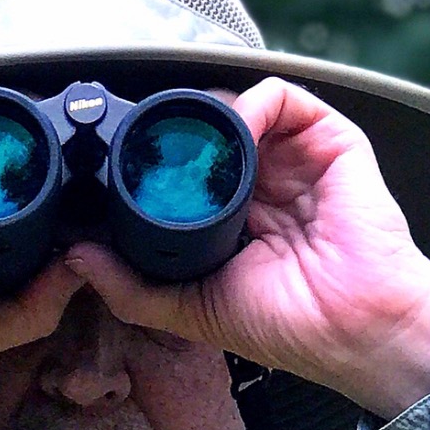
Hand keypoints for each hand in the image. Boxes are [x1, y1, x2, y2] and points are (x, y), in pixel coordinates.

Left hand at [65, 78, 429, 416]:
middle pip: (212, 136)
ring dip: (209, 114)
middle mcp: (268, 186)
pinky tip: (234, 128)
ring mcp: (299, 163)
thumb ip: (133, 288)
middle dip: (176, 132)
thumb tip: (75, 257)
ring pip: (241, 110)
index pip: (190, 175)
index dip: (157, 165)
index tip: (117, 163)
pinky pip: (285, 99)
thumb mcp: (194, 309)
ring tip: (185, 136)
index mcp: (239, 221)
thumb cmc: (291, 328)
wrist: (353, 330)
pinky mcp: (333, 144)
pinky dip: (253, 102)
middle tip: (139, 135)